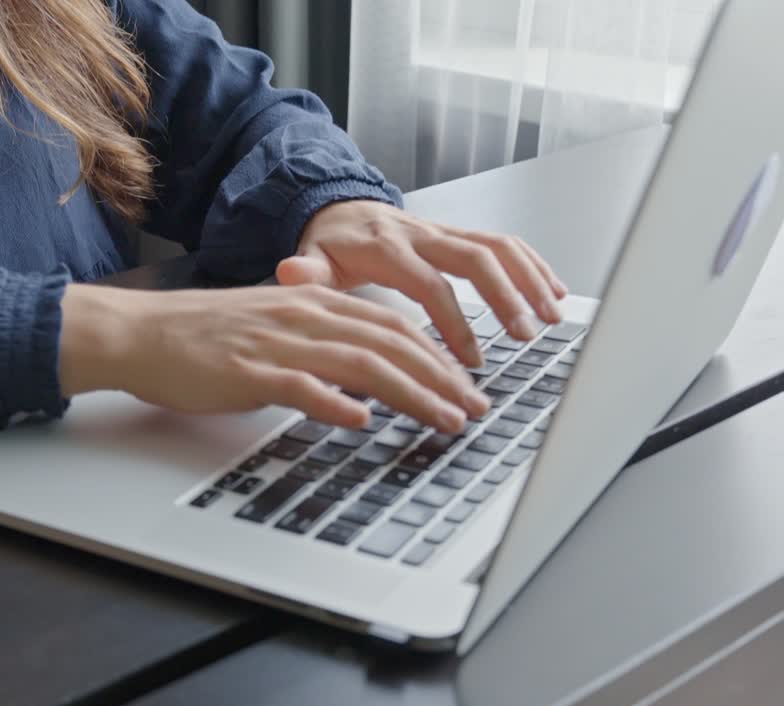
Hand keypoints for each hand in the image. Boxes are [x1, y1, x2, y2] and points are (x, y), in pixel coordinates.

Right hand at [59, 283, 490, 432]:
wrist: (141, 332)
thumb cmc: (202, 336)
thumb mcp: (273, 328)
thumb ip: (320, 345)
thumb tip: (363, 378)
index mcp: (314, 303)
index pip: (394, 326)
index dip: (439, 357)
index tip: (467, 387)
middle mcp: (304, 316)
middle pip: (391, 342)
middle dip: (442, 378)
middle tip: (474, 409)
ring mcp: (277, 343)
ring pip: (360, 363)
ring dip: (410, 393)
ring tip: (443, 419)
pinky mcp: (247, 371)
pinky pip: (299, 385)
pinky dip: (334, 402)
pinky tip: (360, 421)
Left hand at [278, 200, 568, 366]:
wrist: (336, 209)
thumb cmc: (327, 245)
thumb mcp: (309, 259)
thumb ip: (305, 272)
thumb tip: (288, 273)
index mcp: (387, 247)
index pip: (429, 284)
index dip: (453, 322)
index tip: (470, 359)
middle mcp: (421, 233)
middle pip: (475, 258)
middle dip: (505, 297)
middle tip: (526, 336)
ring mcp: (444, 230)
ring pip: (497, 246)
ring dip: (529, 279)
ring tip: (552, 316)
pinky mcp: (458, 234)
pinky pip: (503, 242)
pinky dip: (532, 264)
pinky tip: (554, 291)